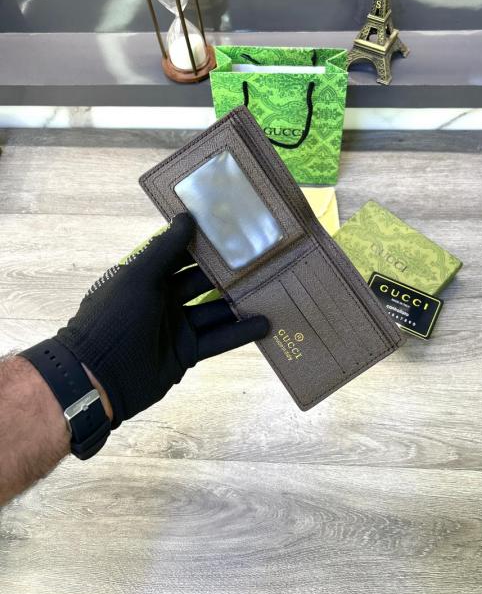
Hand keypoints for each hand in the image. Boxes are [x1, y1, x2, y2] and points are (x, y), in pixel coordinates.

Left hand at [56, 214, 268, 426]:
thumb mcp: (139, 278)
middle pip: (202, 281)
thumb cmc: (115, 318)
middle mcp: (164, 299)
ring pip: (215, 310)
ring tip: (271, 289)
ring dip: (239, 302)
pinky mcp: (188, 352)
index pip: (180, 254)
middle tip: (261, 258)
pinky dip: (240, 332)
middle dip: (228, 272)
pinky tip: (265, 324)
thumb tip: (187, 217)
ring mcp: (178, 327)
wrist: (98, 376)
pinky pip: (218, 339)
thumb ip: (165, 250)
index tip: (231, 227)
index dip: (203, 242)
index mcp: (148, 277)